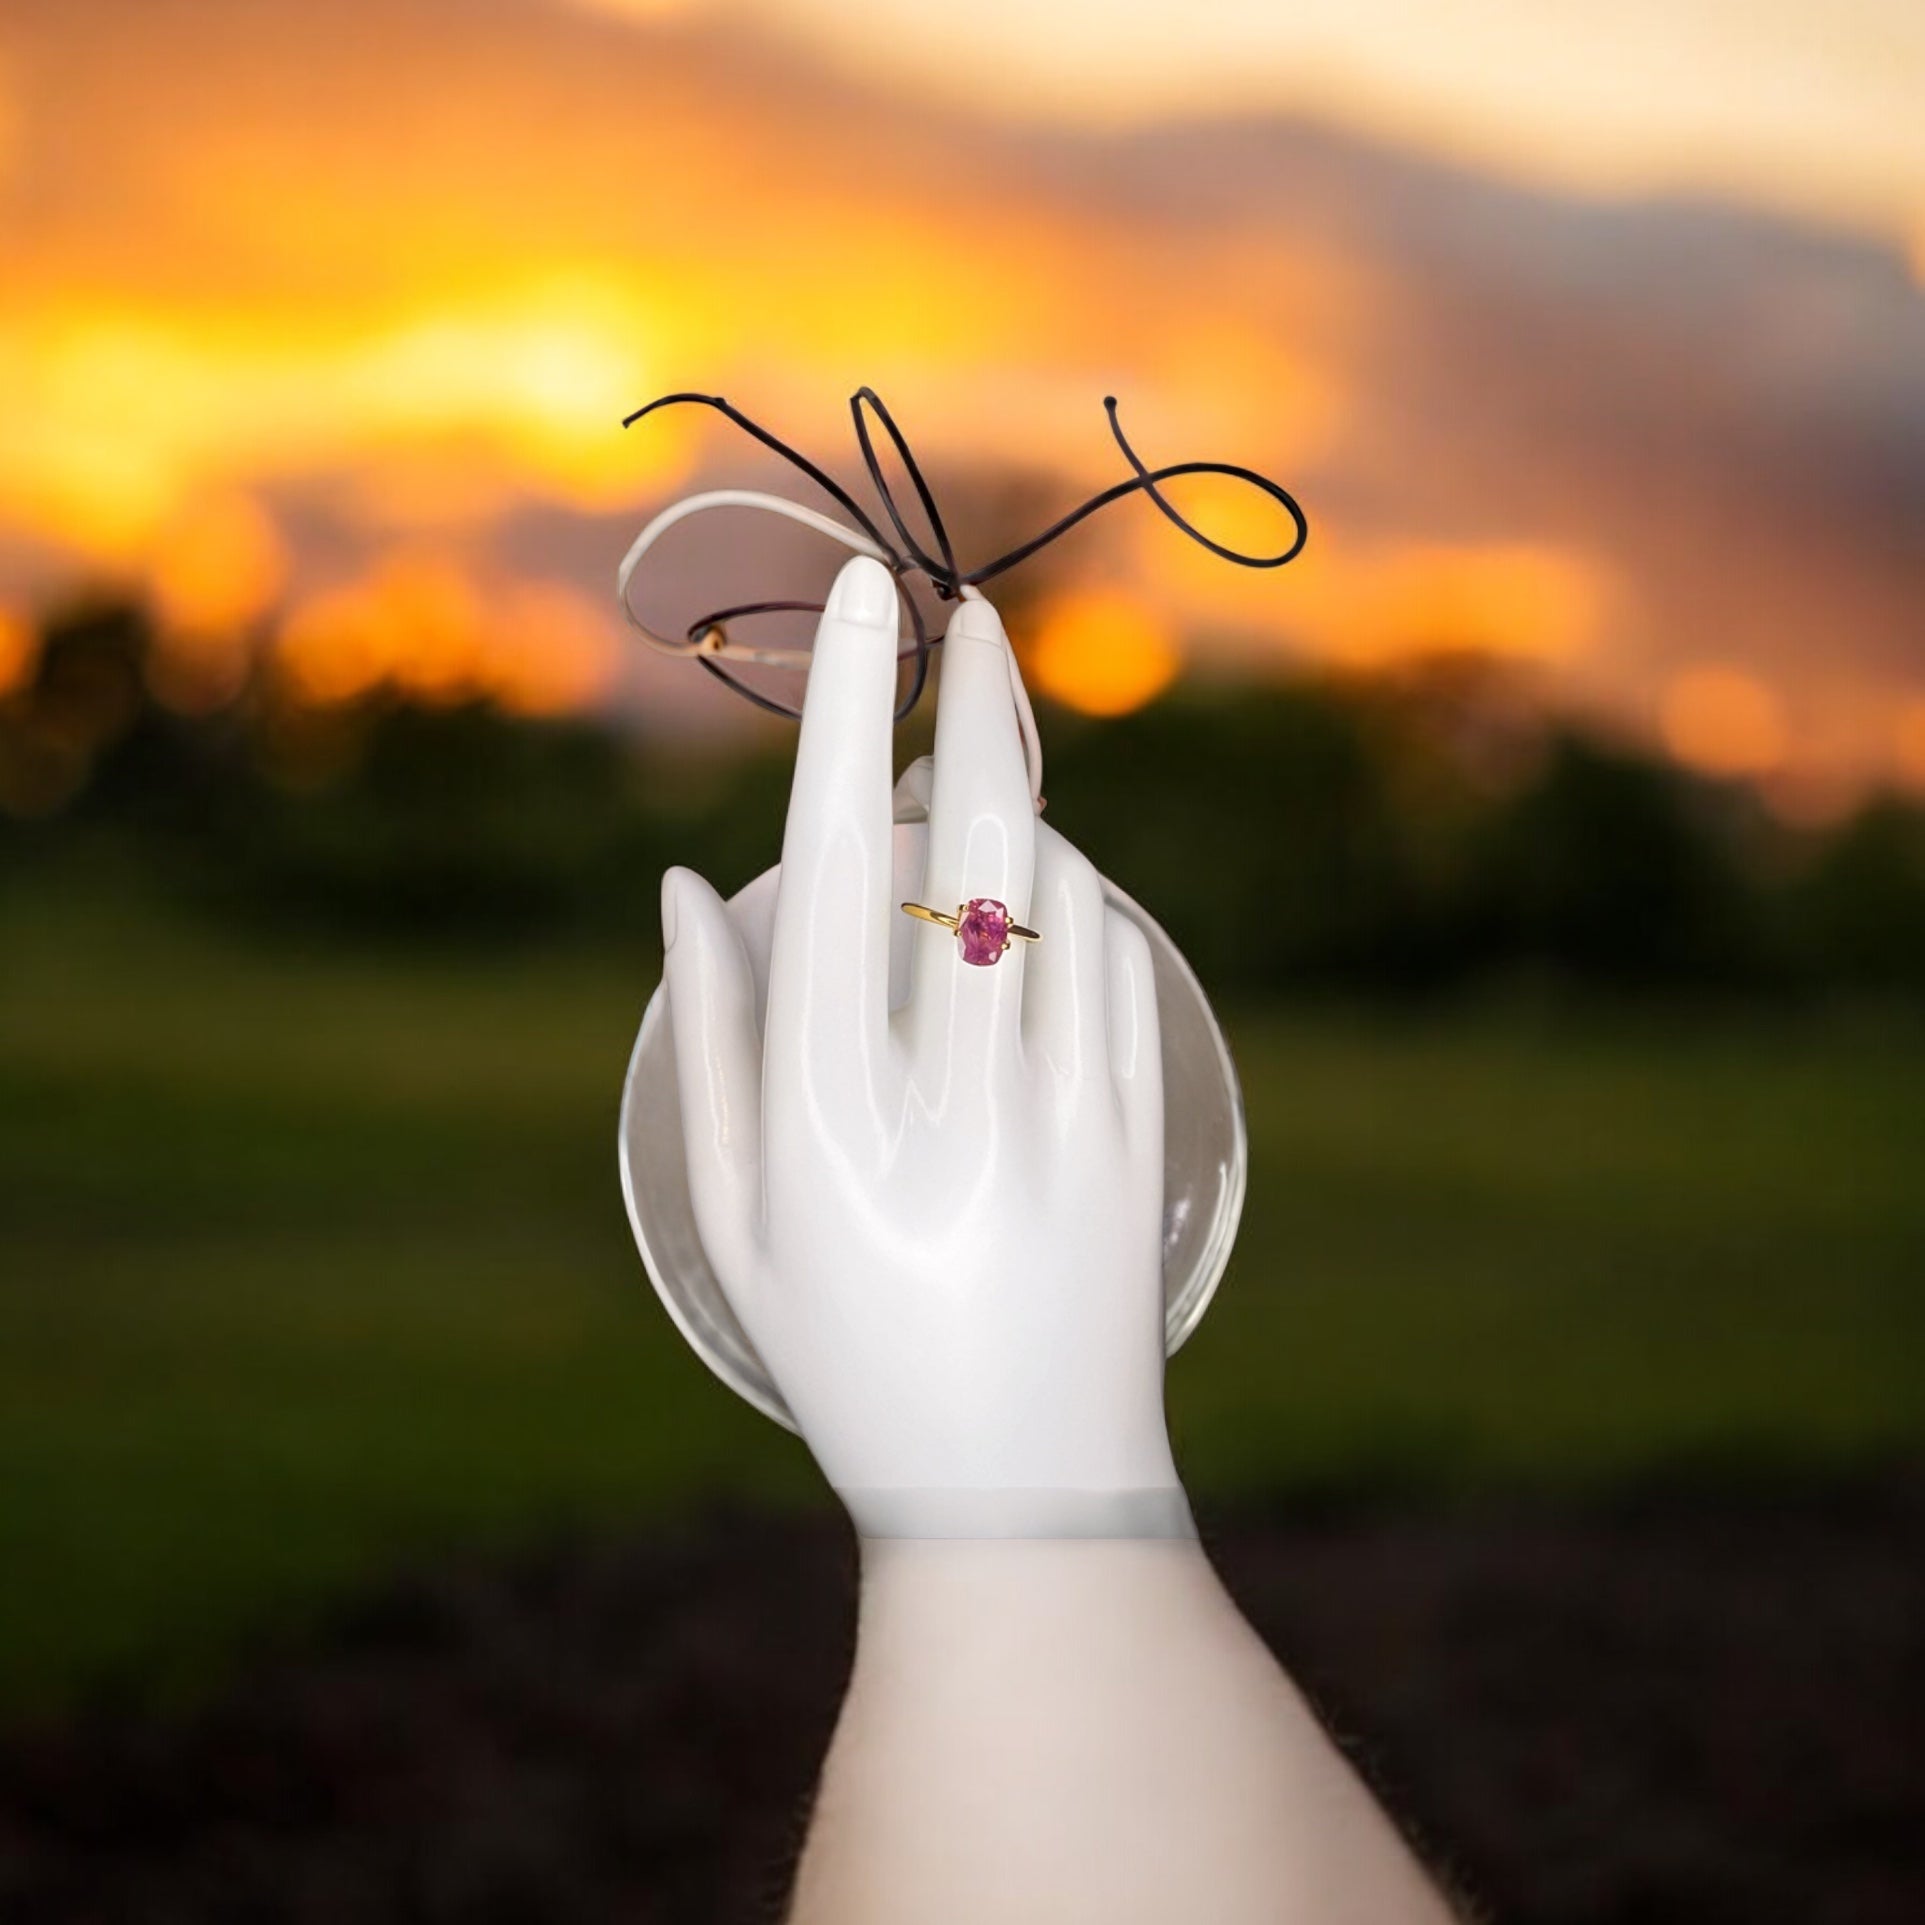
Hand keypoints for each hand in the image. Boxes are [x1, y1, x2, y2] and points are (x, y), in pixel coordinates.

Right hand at [660, 557, 1184, 1535]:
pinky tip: (1047, 923)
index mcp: (819, 1117)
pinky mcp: (1136, 1143)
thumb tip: (681, 886)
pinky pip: (1118, 969)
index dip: (842, 715)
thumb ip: (710, 1044)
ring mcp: (1057, 1122)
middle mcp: (942, 1103)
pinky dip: (1084, 912)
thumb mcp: (741, 1217)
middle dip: (972, 708)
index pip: (824, 867)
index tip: (859, 603)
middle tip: (970, 617)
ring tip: (980, 829)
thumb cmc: (845, 1351)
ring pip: (1055, 898)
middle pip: (964, 848)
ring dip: (1020, 824)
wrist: (1017, 1493)